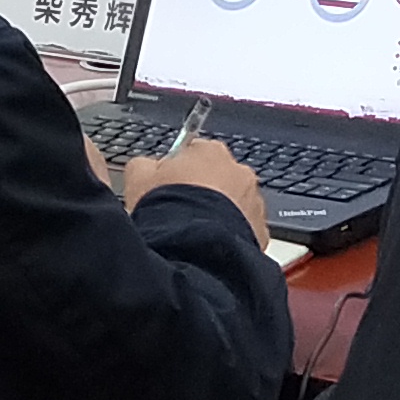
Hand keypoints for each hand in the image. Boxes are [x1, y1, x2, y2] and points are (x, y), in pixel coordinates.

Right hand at [122, 134, 268, 238]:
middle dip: (203, 191)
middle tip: (180, 211)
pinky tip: (209, 245)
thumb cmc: (167, 210)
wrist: (193, 248)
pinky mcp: (261, 230)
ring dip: (219, 213)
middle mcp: (238, 171)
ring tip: (195, 233)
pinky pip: (245, 229)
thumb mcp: (138, 178)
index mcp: (210, 151)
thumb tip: (145, 166)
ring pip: (234, 204)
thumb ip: (144, 165)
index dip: (178, 171)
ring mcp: (253, 201)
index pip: (194, 153)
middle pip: (218, 177)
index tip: (167, 186)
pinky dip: (230, 235)